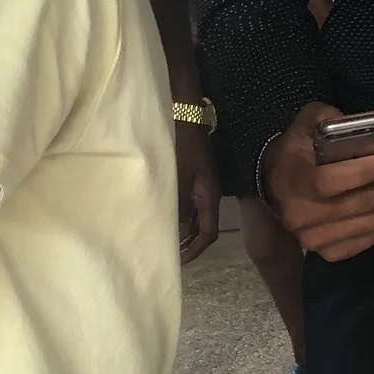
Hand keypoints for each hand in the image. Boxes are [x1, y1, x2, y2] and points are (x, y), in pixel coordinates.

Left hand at [175, 119, 219, 263]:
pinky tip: (163, 215)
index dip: (195, 249)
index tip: (178, 261)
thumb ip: (179, 204)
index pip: (208, 233)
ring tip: (164, 240)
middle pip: (202, 227)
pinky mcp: (191, 175)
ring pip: (194, 216)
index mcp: (209, 196)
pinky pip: (187, 203)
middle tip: (169, 255)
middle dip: (188, 243)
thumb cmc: (182, 144)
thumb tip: (178, 230)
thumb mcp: (179, 176)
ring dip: (182, 230)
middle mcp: (208, 194)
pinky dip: (177, 214)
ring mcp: (200, 184)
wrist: (187, 113)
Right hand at [262, 101, 373, 262]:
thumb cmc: (297, 148)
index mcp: (294, 182)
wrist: (275, 184)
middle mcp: (304, 216)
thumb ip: (335, 121)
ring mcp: (317, 240)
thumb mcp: (308, 123)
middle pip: (367, 203)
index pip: (332, 182)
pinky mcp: (331, 252)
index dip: (366, 171)